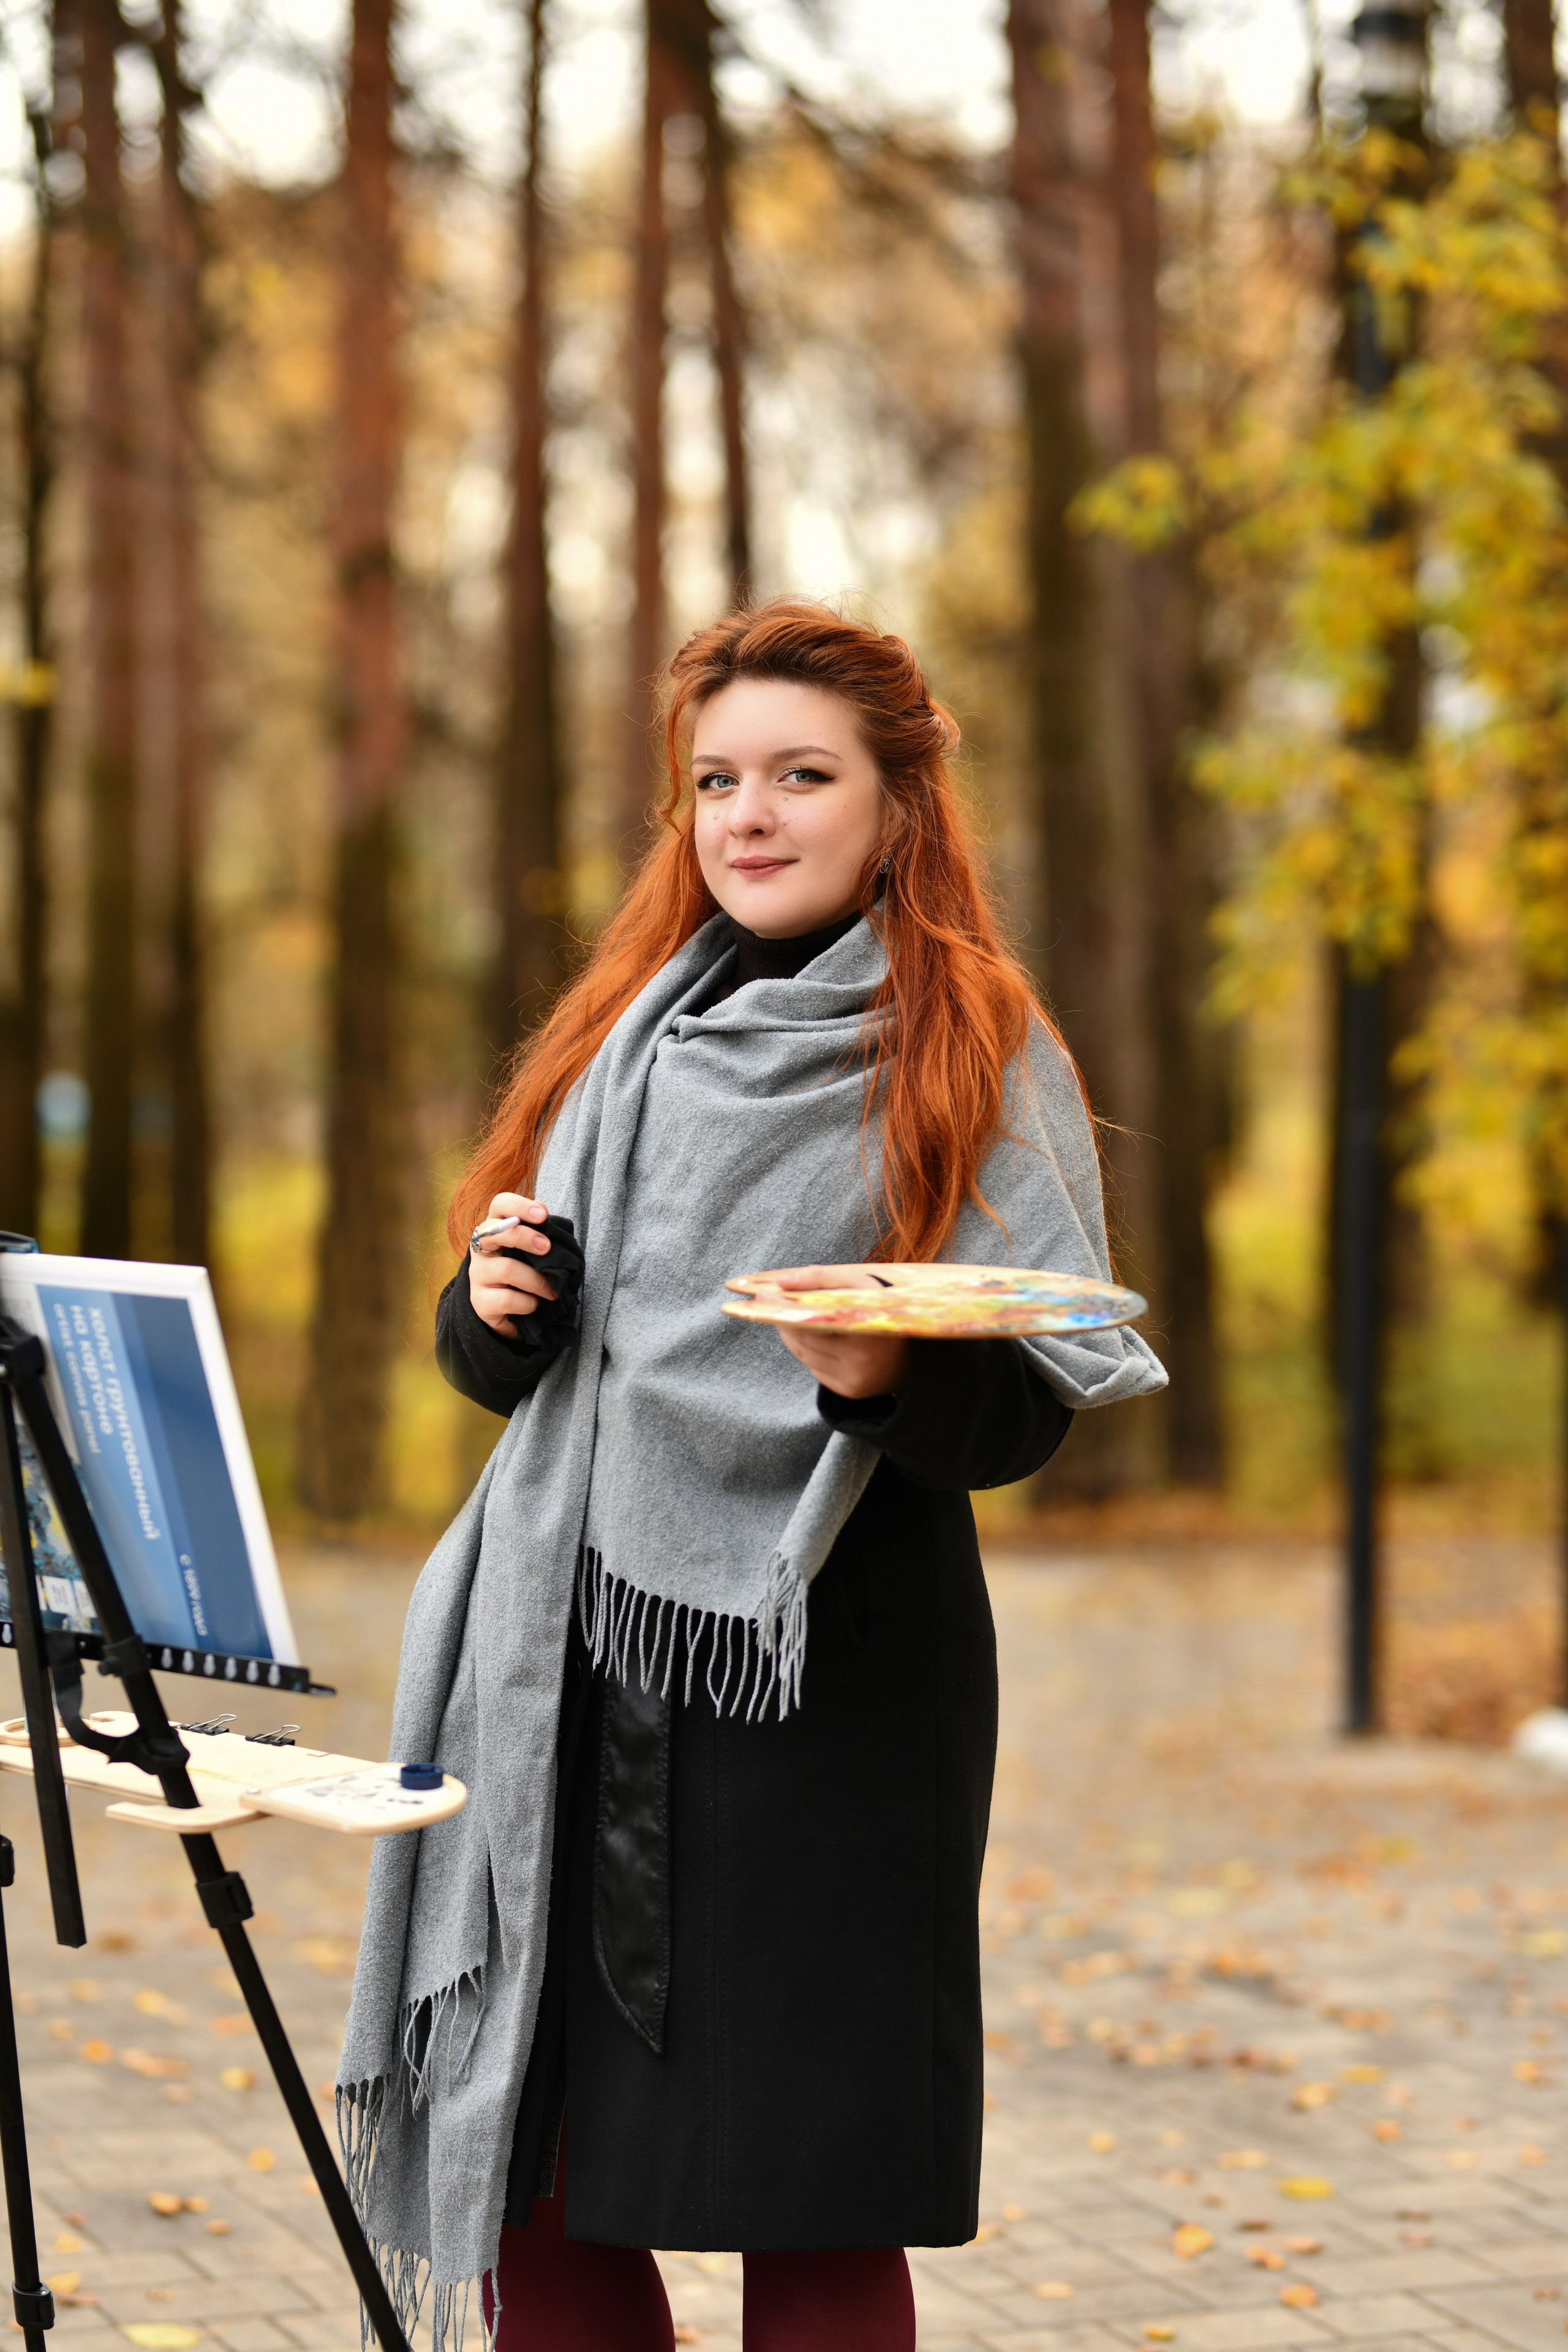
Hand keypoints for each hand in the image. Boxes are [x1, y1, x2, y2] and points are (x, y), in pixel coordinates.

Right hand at [469, 1192, 558, 1334]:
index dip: (519, 1205)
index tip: (542, 1215)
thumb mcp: (530, 1250)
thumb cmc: (523, 1272)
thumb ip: (537, 1229)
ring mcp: (477, 1275)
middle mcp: (481, 1249)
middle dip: (524, 1237)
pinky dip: (528, 1303)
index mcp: (495, 1228)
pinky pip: (506, 1299)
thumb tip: (542, 1208)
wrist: (507, 1311)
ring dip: (537, 1281)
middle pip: (495, 1232)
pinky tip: (534, 1304)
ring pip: (506, 1269)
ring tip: (552, 1291)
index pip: (499, 1205)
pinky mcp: (479, 1302)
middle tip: (547, 1247)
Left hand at [767, 1265, 910, 1401]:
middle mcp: (867, 1353)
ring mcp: (857, 1376)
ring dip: (788, 1332)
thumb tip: (783, 1282)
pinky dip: (803, 1349)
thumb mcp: (863, 1285)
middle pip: (808, 1332)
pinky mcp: (849, 1390)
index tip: (766, 1292)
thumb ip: (824, 1278)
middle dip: (783, 1316)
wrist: (910, 1356)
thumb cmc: (880, 1311)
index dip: (792, 1301)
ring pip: (805, 1350)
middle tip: (764, 1301)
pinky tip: (802, 1335)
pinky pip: (813, 1366)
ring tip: (780, 1315)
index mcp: (874, 1321)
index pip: (821, 1310)